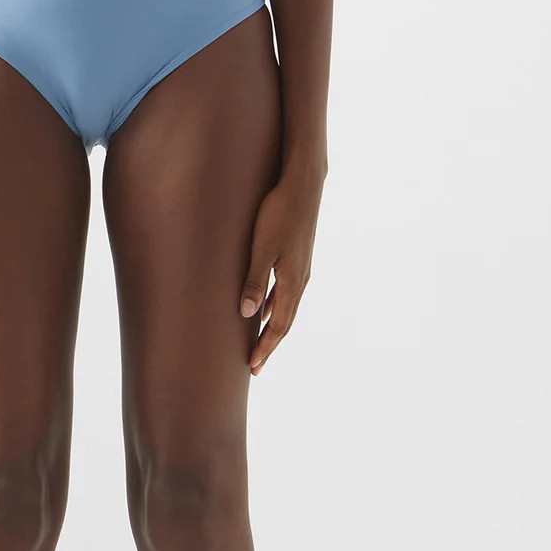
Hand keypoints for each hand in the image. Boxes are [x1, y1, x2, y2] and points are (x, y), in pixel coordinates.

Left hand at [239, 166, 323, 374]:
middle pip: (285, 321)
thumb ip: (255, 280)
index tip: (253, 366)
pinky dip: (274, 306)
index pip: (279, 325)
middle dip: (269, 344)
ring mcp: (301, 268)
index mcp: (293, 281)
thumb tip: (248, 314)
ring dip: (273, 327)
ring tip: (260, 342)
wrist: (302, 185)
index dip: (266, 347)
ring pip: (286, 307)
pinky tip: (264, 307)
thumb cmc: (279, 213)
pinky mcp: (297, 256)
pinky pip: (286, 291)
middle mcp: (300, 279)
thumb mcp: (262, 248)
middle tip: (255, 364)